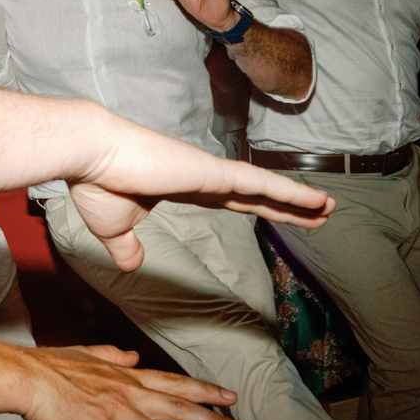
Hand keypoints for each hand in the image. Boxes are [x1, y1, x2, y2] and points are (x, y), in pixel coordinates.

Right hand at [20, 345, 248, 419]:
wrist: (25, 376)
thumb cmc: (49, 366)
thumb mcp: (87, 354)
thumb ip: (112, 357)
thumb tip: (132, 357)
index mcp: (127, 377)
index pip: (173, 383)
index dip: (203, 390)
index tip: (229, 397)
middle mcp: (128, 394)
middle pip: (180, 410)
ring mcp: (116, 414)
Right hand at [67, 115, 332, 271]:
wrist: (90, 155)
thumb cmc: (97, 185)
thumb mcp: (114, 229)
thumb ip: (127, 247)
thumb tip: (132, 264)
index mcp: (183, 188)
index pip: (233, 201)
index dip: (259, 209)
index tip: (282, 216)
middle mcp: (203, 178)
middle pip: (257, 195)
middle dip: (288, 206)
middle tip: (320, 213)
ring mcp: (211, 173)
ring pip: (265, 188)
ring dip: (299, 199)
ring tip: (330, 207)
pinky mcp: (213, 172)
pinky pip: (261, 184)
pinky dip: (290, 192)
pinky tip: (314, 199)